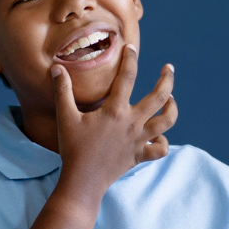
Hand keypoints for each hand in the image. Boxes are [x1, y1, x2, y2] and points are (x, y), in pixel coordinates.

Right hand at [51, 44, 176, 205]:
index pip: (128, 77)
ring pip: (167, 122)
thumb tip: (56, 67)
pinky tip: (159, 136)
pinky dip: (163, 142)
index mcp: (116, 110)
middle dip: (167, 79)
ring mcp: (139, 140)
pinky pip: (160, 149)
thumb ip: (62, 90)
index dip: (131, 59)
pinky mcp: (140, 156)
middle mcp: (132, 123)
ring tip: (171, 99)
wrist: (83, 181)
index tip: (131, 48)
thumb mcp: (65, 117)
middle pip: (159, 97)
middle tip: (168, 68)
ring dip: (172, 108)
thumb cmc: (73, 148)